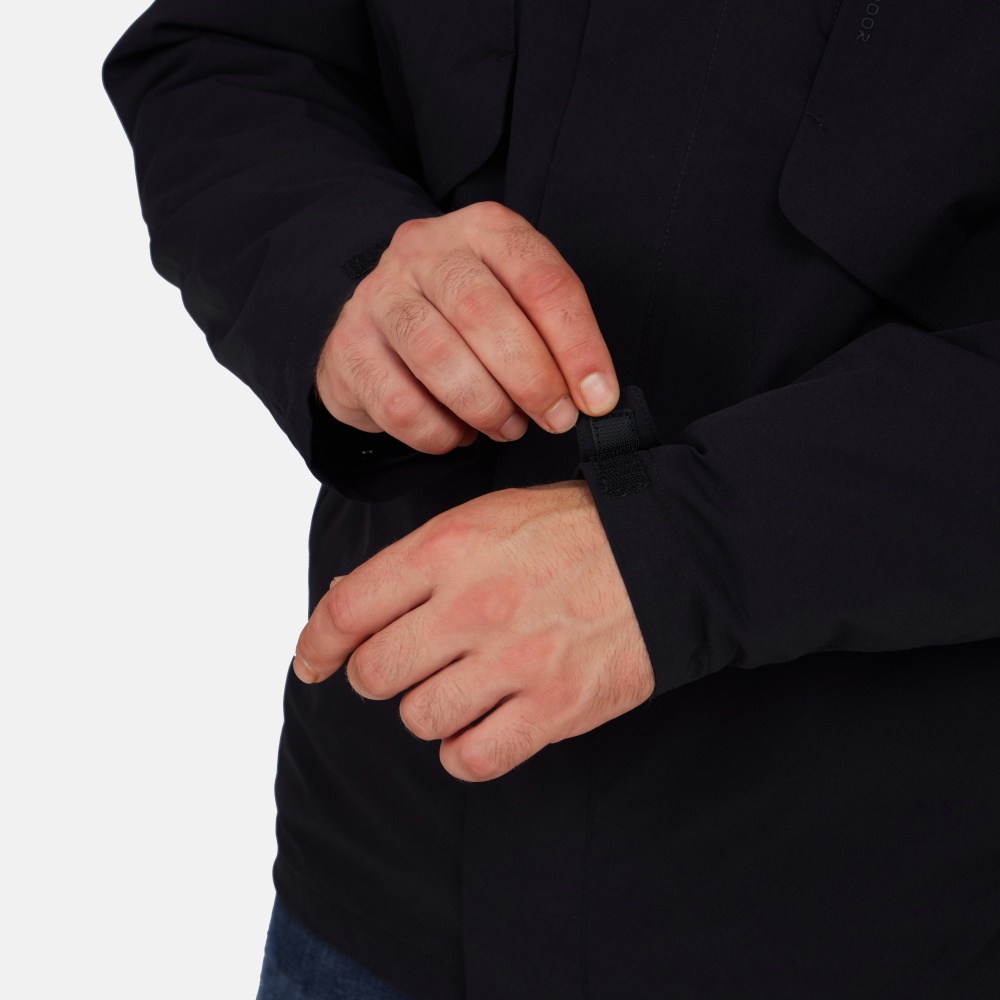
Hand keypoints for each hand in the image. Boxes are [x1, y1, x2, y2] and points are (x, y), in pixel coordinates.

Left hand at [292, 481, 654, 780]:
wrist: (666, 551)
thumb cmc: (574, 530)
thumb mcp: (486, 517)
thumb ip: (415, 560)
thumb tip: (345, 603)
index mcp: (447, 550)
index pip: (348, 611)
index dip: (316, 645)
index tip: (311, 664)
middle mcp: (472, 606)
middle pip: (375, 674)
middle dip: (379, 674)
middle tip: (406, 665)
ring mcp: (513, 661)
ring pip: (419, 718)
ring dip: (430, 708)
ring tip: (462, 686)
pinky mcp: (553, 708)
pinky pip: (472, 758)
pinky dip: (465, 749)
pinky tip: (482, 725)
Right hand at [316, 201, 619, 452]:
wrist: (379, 328)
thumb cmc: (463, 320)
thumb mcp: (516, 305)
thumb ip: (553, 338)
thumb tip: (594, 396)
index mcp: (484, 229)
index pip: (541, 279)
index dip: (577, 344)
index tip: (599, 397)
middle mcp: (426, 249)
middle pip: (484, 312)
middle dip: (530, 378)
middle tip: (555, 418)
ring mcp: (379, 294)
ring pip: (436, 356)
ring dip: (485, 407)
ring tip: (507, 427)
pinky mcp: (348, 345)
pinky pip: (398, 403)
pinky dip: (439, 433)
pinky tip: (457, 433)